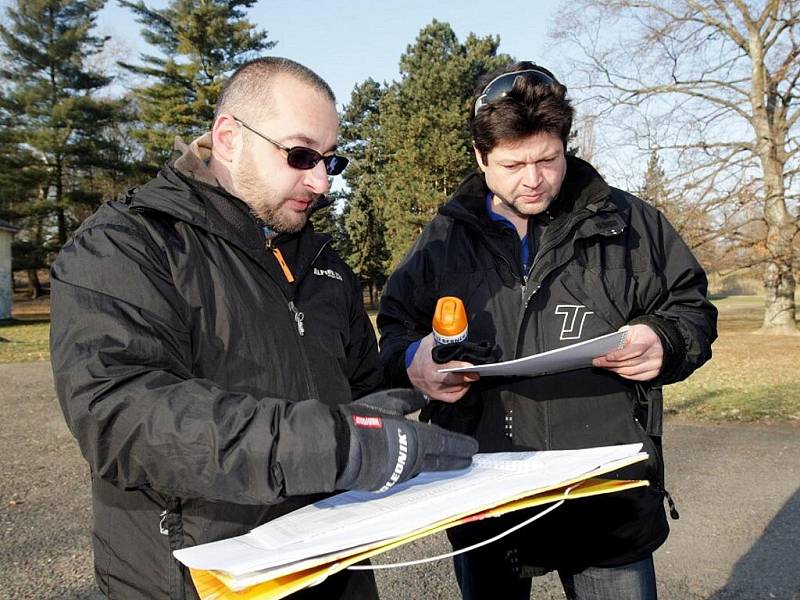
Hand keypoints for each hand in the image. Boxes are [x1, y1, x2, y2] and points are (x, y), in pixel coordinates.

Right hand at [335, 389, 478, 491]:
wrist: (337, 446)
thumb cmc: (362, 420)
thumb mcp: (388, 401)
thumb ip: (409, 400)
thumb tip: (423, 397)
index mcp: (417, 438)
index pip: (446, 444)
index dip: (461, 446)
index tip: (473, 448)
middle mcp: (413, 459)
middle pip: (440, 461)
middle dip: (456, 460)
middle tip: (468, 460)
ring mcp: (399, 473)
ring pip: (421, 467)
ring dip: (433, 464)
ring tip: (443, 462)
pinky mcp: (385, 482)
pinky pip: (403, 473)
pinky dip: (411, 467)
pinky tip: (411, 465)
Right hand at [407, 333, 479, 402]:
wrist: (407, 369)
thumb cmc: (420, 354)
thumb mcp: (429, 342)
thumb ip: (442, 339)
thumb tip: (457, 335)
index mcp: (429, 365)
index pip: (447, 368)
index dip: (460, 367)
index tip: (471, 367)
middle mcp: (431, 379)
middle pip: (453, 381)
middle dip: (466, 377)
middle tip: (476, 373)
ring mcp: (433, 390)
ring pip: (455, 389)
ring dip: (465, 383)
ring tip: (471, 376)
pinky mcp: (434, 396)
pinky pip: (452, 397)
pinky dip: (461, 392)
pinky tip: (465, 385)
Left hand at [592, 324, 662, 381]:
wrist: (657, 340)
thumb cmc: (642, 334)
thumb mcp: (632, 330)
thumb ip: (622, 338)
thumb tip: (607, 347)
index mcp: (649, 340)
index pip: (635, 350)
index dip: (620, 355)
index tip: (607, 356)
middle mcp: (655, 354)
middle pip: (630, 362)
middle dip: (611, 363)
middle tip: (597, 362)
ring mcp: (655, 365)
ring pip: (631, 371)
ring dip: (614, 370)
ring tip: (602, 366)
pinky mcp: (653, 373)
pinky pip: (635, 377)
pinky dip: (622, 374)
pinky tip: (614, 370)